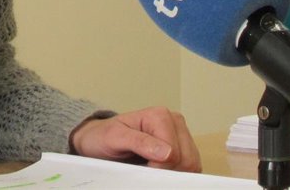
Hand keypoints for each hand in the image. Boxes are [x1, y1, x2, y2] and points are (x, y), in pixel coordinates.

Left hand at [70, 107, 200, 171]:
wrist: (98, 140)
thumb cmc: (104, 136)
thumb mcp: (114, 137)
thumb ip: (139, 141)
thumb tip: (168, 152)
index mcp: (160, 115)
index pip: (174, 152)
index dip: (159, 167)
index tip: (142, 167)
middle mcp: (174, 122)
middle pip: (187, 159)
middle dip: (167, 170)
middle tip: (145, 168)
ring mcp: (181, 135)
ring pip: (191, 165)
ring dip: (172, 172)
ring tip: (150, 166)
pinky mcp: (183, 148)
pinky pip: (190, 168)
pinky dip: (176, 173)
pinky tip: (159, 168)